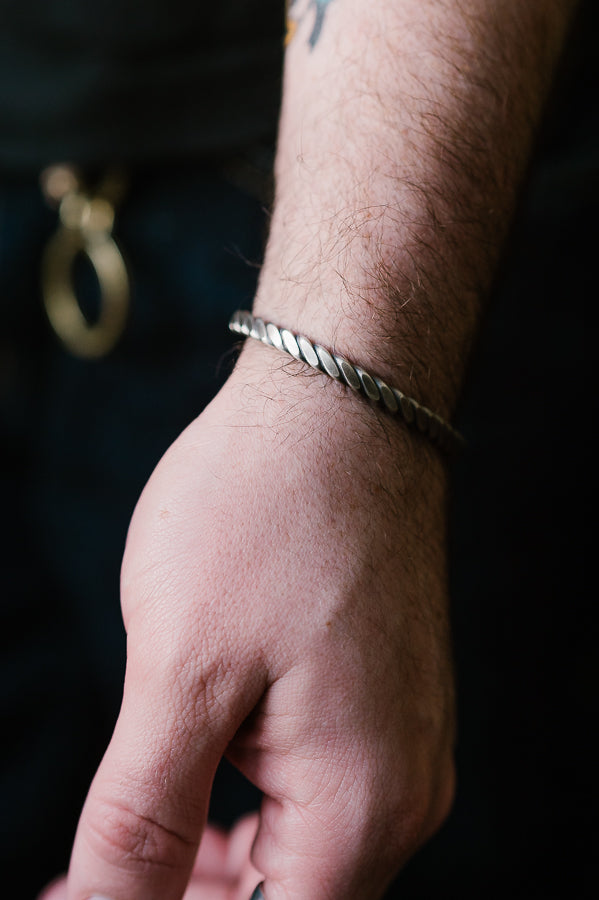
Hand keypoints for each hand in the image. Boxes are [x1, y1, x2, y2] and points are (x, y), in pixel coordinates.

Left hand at [50, 344, 454, 899]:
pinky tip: (191, 783)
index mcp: (364, 804)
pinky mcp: (386, 697)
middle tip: (79, 883)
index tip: (77, 899)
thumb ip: (142, 818)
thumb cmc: (265, 514)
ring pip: (298, 853)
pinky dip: (244, 809)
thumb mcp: (179, 671)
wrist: (341, 407)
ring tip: (123, 844)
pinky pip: (318, 793)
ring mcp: (404, 740)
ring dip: (209, 865)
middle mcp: (405, 788)